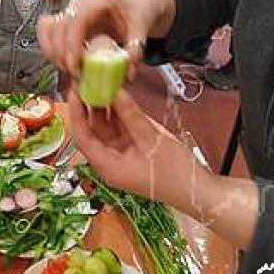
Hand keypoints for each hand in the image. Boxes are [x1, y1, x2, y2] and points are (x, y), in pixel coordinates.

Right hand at [36, 0, 148, 78]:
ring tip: (69, 71)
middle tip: (75, 76)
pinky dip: (49, 48)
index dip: (72, 45)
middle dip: (61, 55)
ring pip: (48, 29)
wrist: (135, 4)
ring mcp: (70, 11)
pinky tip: (61, 63)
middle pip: (58, 27)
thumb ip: (135, 51)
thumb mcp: (142, 29)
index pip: (76, 20)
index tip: (76, 68)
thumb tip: (127, 74)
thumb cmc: (136, 13)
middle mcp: (79, 3)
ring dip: (53, 53)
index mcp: (98, 1)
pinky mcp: (65, 21)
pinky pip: (47, 31)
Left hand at [67, 89, 204, 211]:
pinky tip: (119, 97)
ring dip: (105, 108)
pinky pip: (120, 129)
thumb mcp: (153, 141)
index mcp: (109, 167)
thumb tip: (116, 94)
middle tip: (89, 82)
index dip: (76, 113)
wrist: (198, 191)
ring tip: (103, 84)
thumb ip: (132, 116)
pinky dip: (119, 114)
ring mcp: (122, 156)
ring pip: (106, 128)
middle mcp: (111, 162)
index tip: (75, 92)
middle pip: (93, 131)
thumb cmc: (176, 175)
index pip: (82, 137)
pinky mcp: (133, 151)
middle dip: (90, 107)